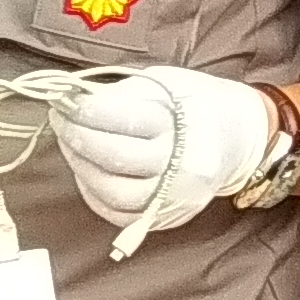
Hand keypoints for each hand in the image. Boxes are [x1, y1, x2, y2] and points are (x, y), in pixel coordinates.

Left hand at [49, 65, 278, 257]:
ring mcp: (176, 197)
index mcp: (181, 124)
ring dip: (81, 168)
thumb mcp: (166, 83)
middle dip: (77, 137)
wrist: (238, 137)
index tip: (64, 101)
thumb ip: (123, 95)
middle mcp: (181, 165)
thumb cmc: (197, 103)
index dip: (84, 111)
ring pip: (114, 193)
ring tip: (71, 146)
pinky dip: (96, 195)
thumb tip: (77, 103)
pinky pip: (122, 216)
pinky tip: (88, 173)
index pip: (121, 119)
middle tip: (60, 120)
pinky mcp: (169, 217)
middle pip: (114, 158)